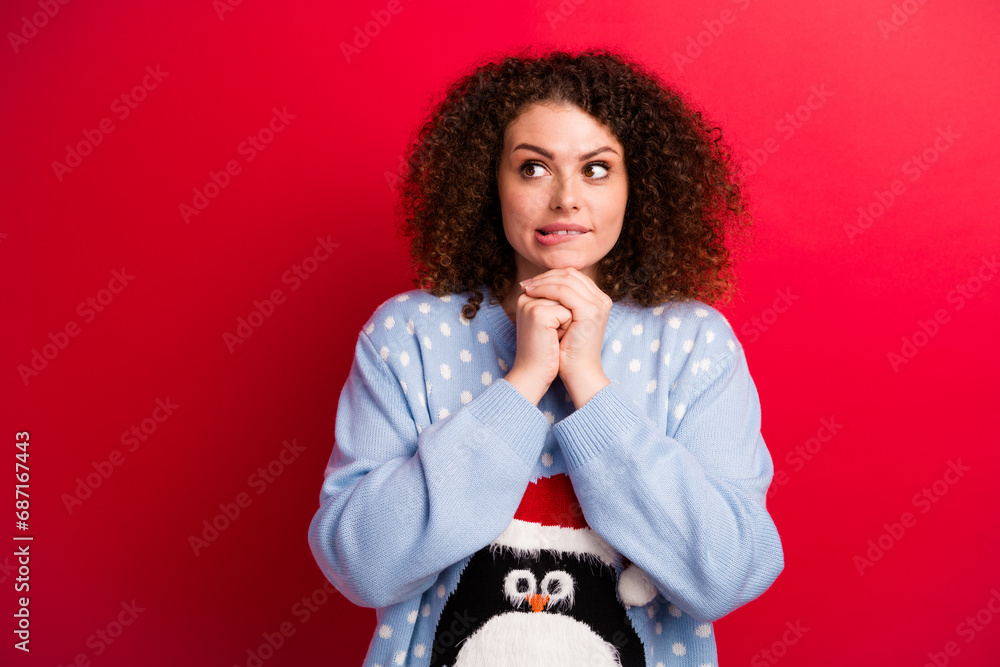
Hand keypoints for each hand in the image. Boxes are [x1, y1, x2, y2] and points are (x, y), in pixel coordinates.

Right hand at [503, 286, 572, 405]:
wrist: (536, 373)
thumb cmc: (547, 350)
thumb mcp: (554, 320)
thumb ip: (561, 300)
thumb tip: (578, 285)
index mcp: (528, 296)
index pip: (561, 282)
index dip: (569, 305)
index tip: (557, 327)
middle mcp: (526, 296)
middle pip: (565, 289)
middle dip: (569, 311)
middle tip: (556, 333)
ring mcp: (530, 303)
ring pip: (567, 300)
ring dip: (569, 318)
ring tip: (555, 335)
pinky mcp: (537, 313)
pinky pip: (566, 312)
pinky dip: (567, 327)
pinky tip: (554, 339)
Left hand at [518, 267, 612, 408]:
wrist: (578, 373)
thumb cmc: (568, 350)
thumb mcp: (565, 321)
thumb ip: (560, 302)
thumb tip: (539, 283)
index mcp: (598, 300)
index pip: (573, 276)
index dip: (551, 276)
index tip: (532, 282)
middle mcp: (602, 299)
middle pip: (571, 274)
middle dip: (546, 276)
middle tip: (527, 283)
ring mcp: (598, 304)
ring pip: (566, 280)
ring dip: (543, 281)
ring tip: (526, 288)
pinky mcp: (590, 311)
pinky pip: (563, 292)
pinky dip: (545, 289)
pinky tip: (531, 294)